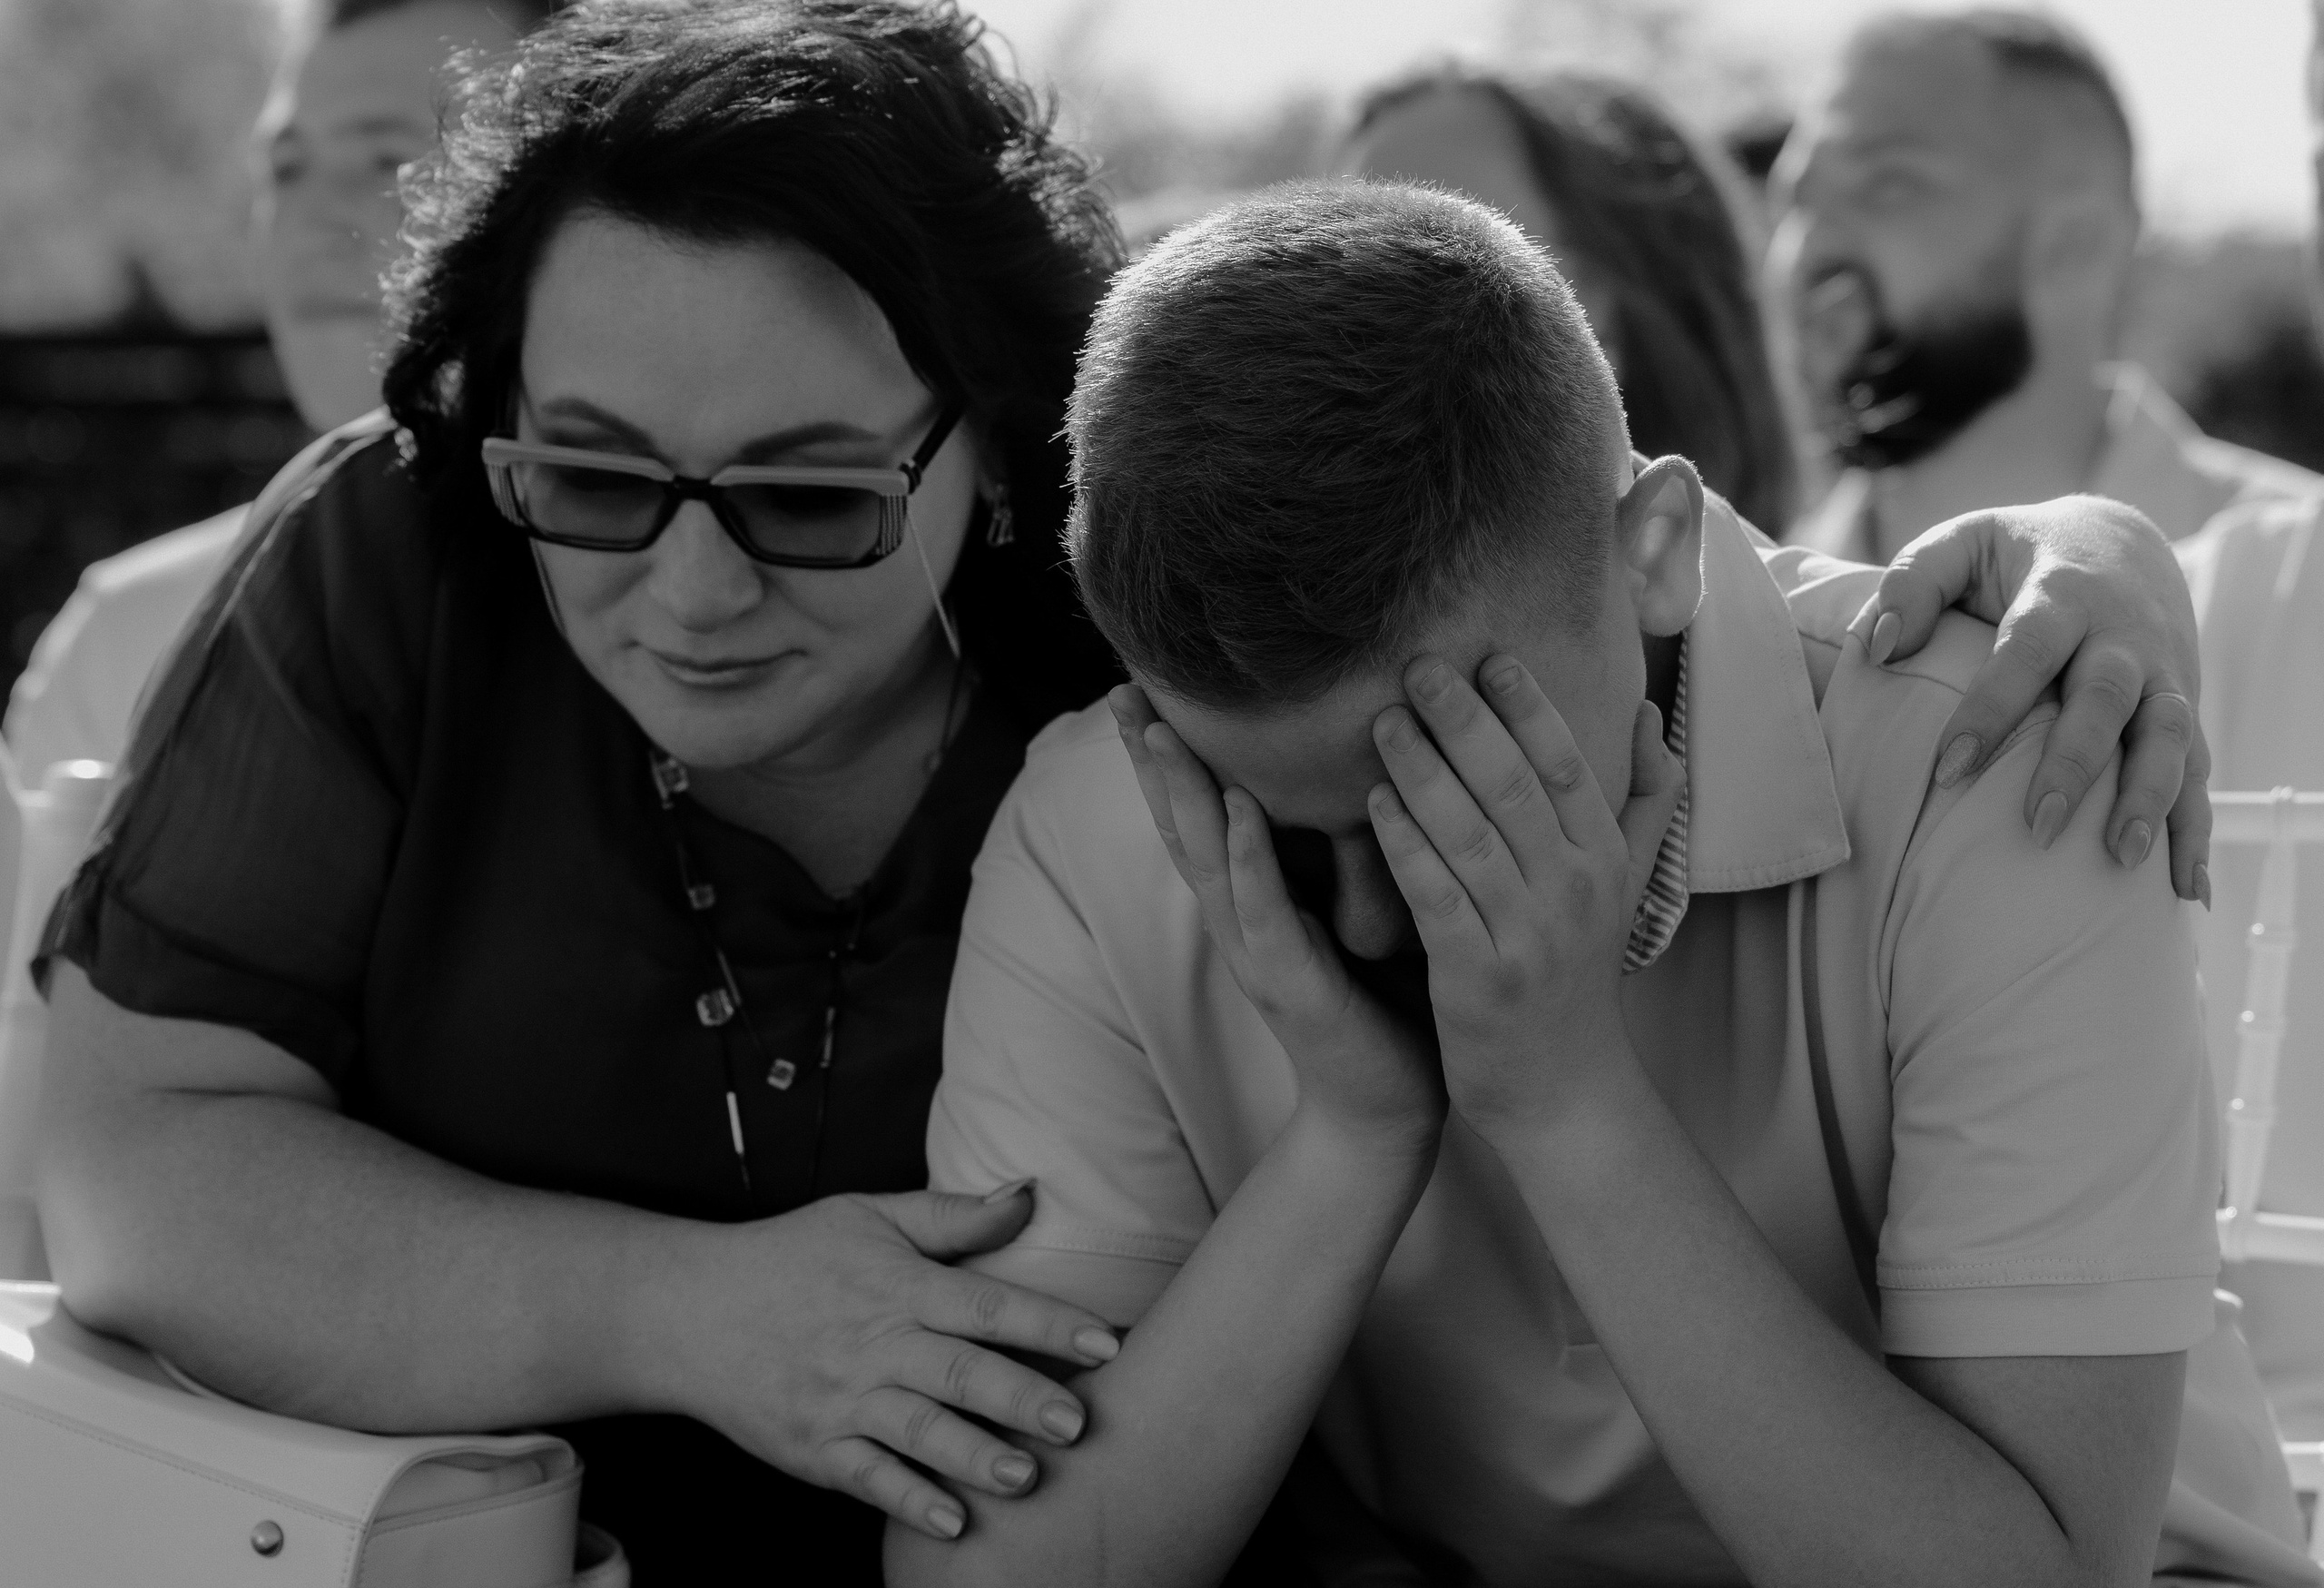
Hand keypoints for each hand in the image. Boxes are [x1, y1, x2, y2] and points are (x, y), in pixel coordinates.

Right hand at [649, 1187, 1120, 1540]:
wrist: (690, 1312)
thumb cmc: (793, 1257)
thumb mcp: (869, 1216)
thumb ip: (953, 1215)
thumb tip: (1029, 1192)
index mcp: (899, 1285)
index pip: (986, 1302)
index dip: (1048, 1322)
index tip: (1106, 1342)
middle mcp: (876, 1344)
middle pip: (958, 1371)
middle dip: (1021, 1398)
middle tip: (1079, 1423)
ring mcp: (844, 1401)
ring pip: (918, 1431)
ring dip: (973, 1456)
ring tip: (1026, 1478)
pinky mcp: (815, 1449)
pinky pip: (867, 1478)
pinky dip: (908, 1501)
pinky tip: (952, 1523)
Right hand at [1109, 684, 1444, 1152]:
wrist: (1390, 1111)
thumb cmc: (1384, 1004)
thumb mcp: (1361, 907)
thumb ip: (1348, 846)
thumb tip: (1371, 760)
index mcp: (1253, 900)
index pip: (1199, 811)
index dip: (1169, 751)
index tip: (1145, 680)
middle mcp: (1238, 921)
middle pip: (1179, 824)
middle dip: (1148, 757)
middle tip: (1120, 686)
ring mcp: (1255, 952)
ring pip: (1205, 858)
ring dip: (1180, 793)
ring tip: (1156, 728)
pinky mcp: (1289, 983)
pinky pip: (1262, 910)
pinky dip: (1246, 857)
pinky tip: (1236, 808)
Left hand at [1366, 655, 1682, 1133]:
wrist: (1563, 1091)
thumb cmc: (1580, 978)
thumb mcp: (1626, 887)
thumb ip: (1643, 800)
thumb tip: (1647, 713)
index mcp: (1606, 862)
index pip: (1568, 767)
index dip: (1530, 709)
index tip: (1491, 657)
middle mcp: (1573, 891)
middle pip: (1516, 788)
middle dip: (1466, 723)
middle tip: (1419, 667)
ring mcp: (1526, 934)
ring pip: (1471, 835)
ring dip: (1424, 772)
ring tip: (1383, 722)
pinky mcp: (1477, 976)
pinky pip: (1437, 896)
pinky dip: (1407, 846)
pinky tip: (1374, 805)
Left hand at [1850, 495, 2210, 903]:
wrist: (2122, 543)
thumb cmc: (2018, 555)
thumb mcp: (1963, 542)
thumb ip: (1915, 580)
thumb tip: (1878, 642)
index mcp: (2061, 596)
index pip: (2027, 653)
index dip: (1990, 709)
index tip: (1947, 769)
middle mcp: (2122, 638)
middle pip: (2108, 701)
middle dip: (2077, 765)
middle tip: (2038, 827)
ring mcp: (2164, 676)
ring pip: (2171, 737)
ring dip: (2152, 799)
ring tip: (2124, 861)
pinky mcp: (2184, 709)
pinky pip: (2201, 771)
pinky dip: (2198, 829)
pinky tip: (2189, 888)